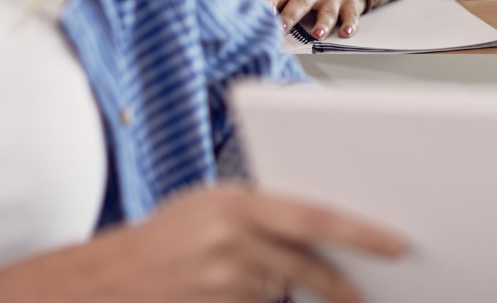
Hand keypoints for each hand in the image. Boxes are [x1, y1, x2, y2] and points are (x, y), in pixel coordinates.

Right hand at [0, 184, 405, 302]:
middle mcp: (229, 240)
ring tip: (249, 284)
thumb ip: (263, 215)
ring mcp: (220, 281)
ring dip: (282, 295)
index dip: (361, 232)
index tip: (396, 243)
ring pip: (280, 293)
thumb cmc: (163, 241)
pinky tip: (232, 295)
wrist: (101, 283)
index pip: (315, 216)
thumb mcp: (211, 210)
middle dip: (336, 282)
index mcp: (235, 202)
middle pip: (305, 265)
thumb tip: (326, 227)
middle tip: (363, 292)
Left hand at [249, 0, 366, 40]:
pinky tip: (346, 33)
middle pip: (300, 2)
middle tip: (281, 29)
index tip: (258, 15)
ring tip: (316, 35)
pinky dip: (350, 25)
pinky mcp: (350, 4)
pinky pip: (351, 15)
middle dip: (291, 15)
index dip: (268, 4)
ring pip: (327, 10)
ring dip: (322, 23)